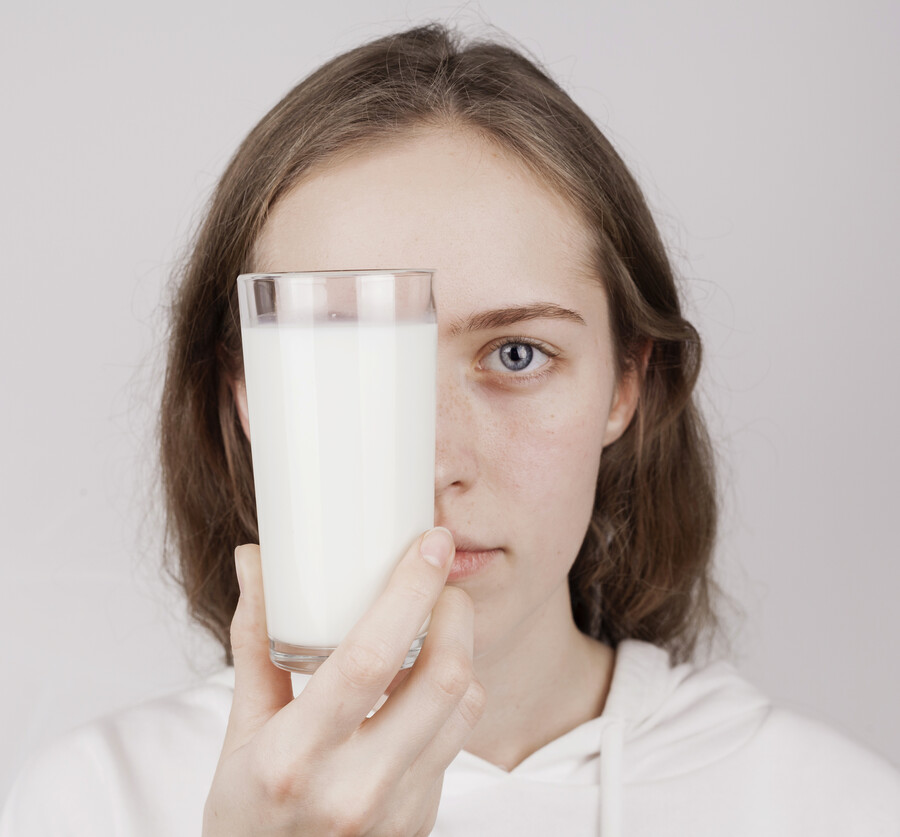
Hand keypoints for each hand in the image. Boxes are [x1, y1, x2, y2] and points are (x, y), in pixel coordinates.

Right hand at [203, 528, 485, 835]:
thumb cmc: (247, 815)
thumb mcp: (241, 730)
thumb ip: (255, 640)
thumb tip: (256, 560)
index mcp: (295, 757)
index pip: (369, 657)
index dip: (410, 590)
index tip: (431, 543)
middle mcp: (355, 787)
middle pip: (443, 676)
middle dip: (455, 611)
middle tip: (440, 580)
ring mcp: (398, 811)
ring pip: (465, 706)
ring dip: (460, 650)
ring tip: (434, 626)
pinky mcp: (423, 820)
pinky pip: (458, 740)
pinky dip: (451, 696)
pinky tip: (421, 684)